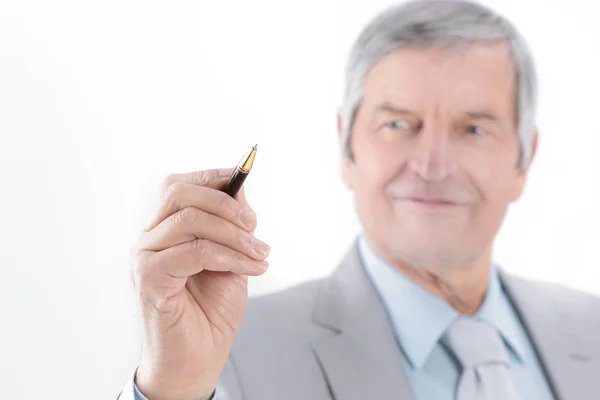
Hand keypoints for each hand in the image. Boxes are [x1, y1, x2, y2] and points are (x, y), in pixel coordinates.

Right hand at [132, 168, 269, 399]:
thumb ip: (229, 224)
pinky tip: (251, 268)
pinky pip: (196, 252)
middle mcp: (147, 239)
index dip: (210, 176)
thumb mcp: (230, 257)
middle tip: (254, 224)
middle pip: (178, 194)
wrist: (199, 358)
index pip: (177, 187)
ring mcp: (144, 257)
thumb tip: (239, 186)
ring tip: (260, 252)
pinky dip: (231, 255)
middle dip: (224, 202)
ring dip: (234, 233)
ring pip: (189, 221)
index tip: (241, 174)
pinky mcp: (149, 278)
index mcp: (162, 230)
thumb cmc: (211, 309)